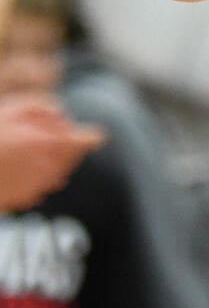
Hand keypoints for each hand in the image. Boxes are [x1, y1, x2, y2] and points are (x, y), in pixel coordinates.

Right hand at [0, 94, 104, 209]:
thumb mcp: (13, 110)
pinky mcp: (24, 199)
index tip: (97, 135)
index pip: (82, 142)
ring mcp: (35, 187)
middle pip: (71, 159)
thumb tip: (63, 117)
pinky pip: (42, 185)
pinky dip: (38, 176)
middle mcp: (45, 168)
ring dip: (54, 162)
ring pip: (59, 174)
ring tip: (29, 151)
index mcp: (44, 144)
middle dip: (66, 148)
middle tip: (48, 137)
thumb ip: (43, 108)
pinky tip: (19, 167)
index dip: (90, 137)